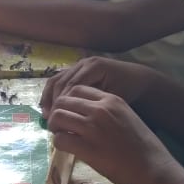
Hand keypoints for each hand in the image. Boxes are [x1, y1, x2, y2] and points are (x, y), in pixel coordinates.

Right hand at [40, 56, 155, 118]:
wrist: (136, 78)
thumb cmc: (127, 90)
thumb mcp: (114, 98)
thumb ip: (96, 105)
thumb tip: (75, 119)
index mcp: (94, 67)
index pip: (72, 85)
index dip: (62, 103)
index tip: (57, 120)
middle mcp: (84, 63)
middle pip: (60, 81)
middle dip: (52, 101)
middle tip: (49, 120)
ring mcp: (78, 65)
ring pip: (56, 79)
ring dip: (49, 97)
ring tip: (46, 115)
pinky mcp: (76, 70)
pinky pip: (60, 80)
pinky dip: (52, 94)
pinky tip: (49, 108)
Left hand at [47, 86, 175, 183]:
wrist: (151, 166)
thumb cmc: (142, 145)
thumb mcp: (126, 116)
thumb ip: (107, 111)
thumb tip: (85, 115)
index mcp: (111, 100)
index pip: (78, 89)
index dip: (68, 100)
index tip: (68, 111)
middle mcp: (100, 109)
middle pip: (63, 101)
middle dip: (56, 112)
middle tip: (59, 124)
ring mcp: (92, 128)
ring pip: (58, 117)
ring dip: (55, 126)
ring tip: (60, 134)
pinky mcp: (87, 148)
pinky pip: (61, 139)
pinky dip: (59, 143)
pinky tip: (66, 147)